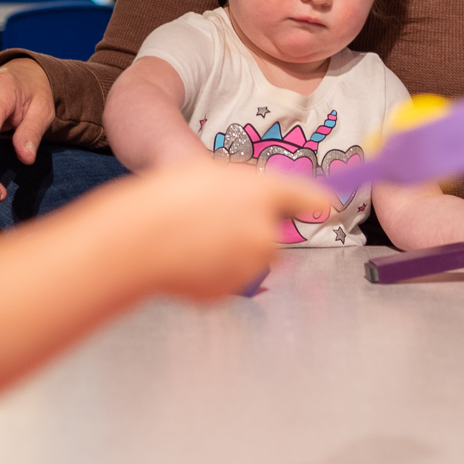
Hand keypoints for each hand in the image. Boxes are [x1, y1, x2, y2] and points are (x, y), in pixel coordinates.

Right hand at [113, 157, 329, 299]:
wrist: (138, 238)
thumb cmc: (168, 197)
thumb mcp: (211, 173)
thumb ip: (246, 190)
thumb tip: (262, 206)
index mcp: (262, 193)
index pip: (306, 197)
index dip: (316, 202)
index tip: (326, 206)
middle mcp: (264, 231)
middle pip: (273, 236)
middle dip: (253, 232)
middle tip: (214, 221)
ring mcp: (249, 266)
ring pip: (249, 260)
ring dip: (231, 253)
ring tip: (193, 239)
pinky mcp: (230, 290)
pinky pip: (227, 280)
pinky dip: (212, 272)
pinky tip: (186, 259)